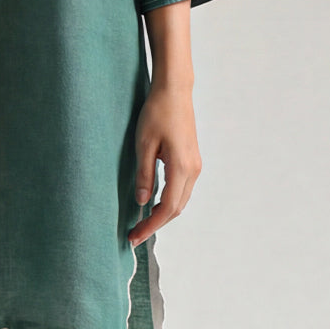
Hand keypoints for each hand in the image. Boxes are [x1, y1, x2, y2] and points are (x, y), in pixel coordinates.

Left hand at [127, 80, 201, 247]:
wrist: (175, 91)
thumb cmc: (157, 113)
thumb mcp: (143, 144)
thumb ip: (144, 175)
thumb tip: (142, 202)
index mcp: (181, 167)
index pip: (167, 208)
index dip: (150, 225)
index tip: (134, 237)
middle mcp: (193, 170)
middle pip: (176, 209)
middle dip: (155, 224)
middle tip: (133, 234)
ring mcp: (195, 165)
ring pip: (180, 201)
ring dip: (162, 214)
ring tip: (141, 222)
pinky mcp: (192, 160)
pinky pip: (182, 189)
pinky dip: (168, 202)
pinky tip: (153, 203)